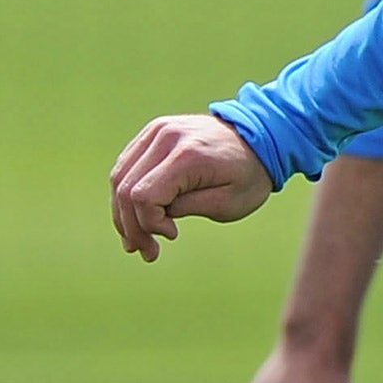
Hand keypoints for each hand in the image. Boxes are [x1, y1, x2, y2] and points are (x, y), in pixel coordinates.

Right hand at [110, 114, 272, 260]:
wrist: (262, 136)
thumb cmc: (250, 174)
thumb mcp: (228, 203)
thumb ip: (186, 208)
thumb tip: (150, 217)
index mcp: (188, 155)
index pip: (144, 195)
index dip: (149, 223)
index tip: (173, 236)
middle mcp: (166, 137)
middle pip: (125, 188)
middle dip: (131, 226)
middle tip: (147, 252)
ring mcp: (157, 130)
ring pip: (120, 177)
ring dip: (123, 213)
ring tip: (139, 241)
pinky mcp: (153, 131)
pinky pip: (127, 166)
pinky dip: (127, 193)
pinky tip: (138, 217)